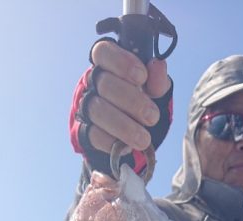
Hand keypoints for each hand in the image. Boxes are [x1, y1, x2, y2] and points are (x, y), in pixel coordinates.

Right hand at [86, 39, 170, 153]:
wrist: (130, 133)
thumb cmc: (141, 101)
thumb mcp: (154, 90)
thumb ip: (157, 79)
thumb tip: (158, 66)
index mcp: (109, 64)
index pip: (103, 52)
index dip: (121, 62)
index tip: (142, 77)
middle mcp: (93, 83)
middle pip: (105, 84)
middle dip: (131, 101)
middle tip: (152, 116)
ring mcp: (86, 106)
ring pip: (98, 111)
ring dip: (123, 126)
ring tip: (144, 139)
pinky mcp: (84, 131)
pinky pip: (94, 134)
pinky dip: (112, 142)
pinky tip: (127, 147)